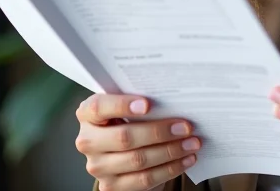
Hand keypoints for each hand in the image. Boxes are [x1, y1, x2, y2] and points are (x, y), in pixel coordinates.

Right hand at [75, 93, 201, 190]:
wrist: (119, 147)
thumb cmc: (128, 116)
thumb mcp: (127, 103)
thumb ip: (141, 98)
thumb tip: (175, 97)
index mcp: (87, 114)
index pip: (99, 108)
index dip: (122, 105)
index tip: (148, 104)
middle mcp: (87, 141)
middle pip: (124, 138)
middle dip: (160, 132)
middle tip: (187, 126)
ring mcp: (97, 166)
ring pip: (138, 160)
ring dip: (171, 152)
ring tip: (193, 143)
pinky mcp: (111, 186)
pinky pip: (143, 180)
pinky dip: (169, 169)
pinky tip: (186, 159)